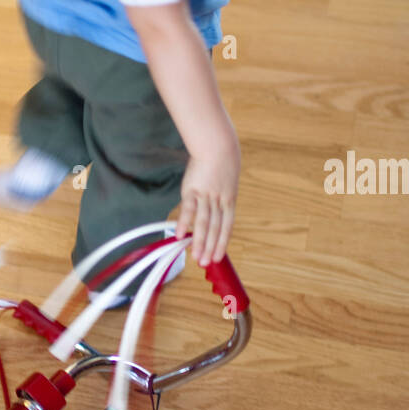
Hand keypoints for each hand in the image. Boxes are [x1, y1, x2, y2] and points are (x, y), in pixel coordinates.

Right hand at [175, 141, 238, 267]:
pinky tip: (178, 235)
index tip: (218, 257)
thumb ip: (222, 199)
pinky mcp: (192, 189)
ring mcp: (206, 195)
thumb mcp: (227, 183)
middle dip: (210, 247)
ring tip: (194, 256)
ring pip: (203, 222)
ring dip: (198, 241)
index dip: (222, 243)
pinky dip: (184, 223)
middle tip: (205, 264)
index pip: (226, 226)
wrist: (217, 145)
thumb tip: (215, 215)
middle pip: (214, 228)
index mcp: (230, 200)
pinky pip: (188, 209)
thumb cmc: (222, 163)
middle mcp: (219, 200)